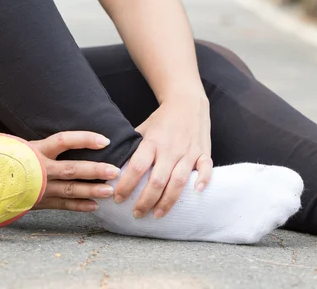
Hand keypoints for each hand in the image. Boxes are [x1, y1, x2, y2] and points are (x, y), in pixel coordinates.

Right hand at [30, 131, 120, 211]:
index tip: (105, 140)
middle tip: (115, 170)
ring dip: (91, 190)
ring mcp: (39, 187)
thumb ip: (49, 144)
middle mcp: (39, 168)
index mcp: (36, 150)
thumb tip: (80, 135)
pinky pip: (62, 205)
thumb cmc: (11, 157)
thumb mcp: (27, 145)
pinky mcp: (38, 202)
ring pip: (70, 189)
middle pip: (72, 169)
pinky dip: (79, 206)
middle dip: (95, 170)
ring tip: (110, 191)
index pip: (64, 140)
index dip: (85, 139)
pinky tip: (95, 206)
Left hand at [114, 93, 211, 218]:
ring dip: (168, 201)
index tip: (118, 198)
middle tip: (136, 214)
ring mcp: (189, 151)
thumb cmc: (162, 119)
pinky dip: (202, 180)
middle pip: (157, 180)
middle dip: (145, 201)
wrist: (187, 101)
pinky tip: (196, 192)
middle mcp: (170, 148)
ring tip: (157, 214)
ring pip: (179, 180)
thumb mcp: (143, 129)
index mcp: (153, 142)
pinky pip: (205, 168)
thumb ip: (131, 147)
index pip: (137, 167)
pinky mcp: (203, 152)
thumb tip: (111, 166)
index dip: (127, 185)